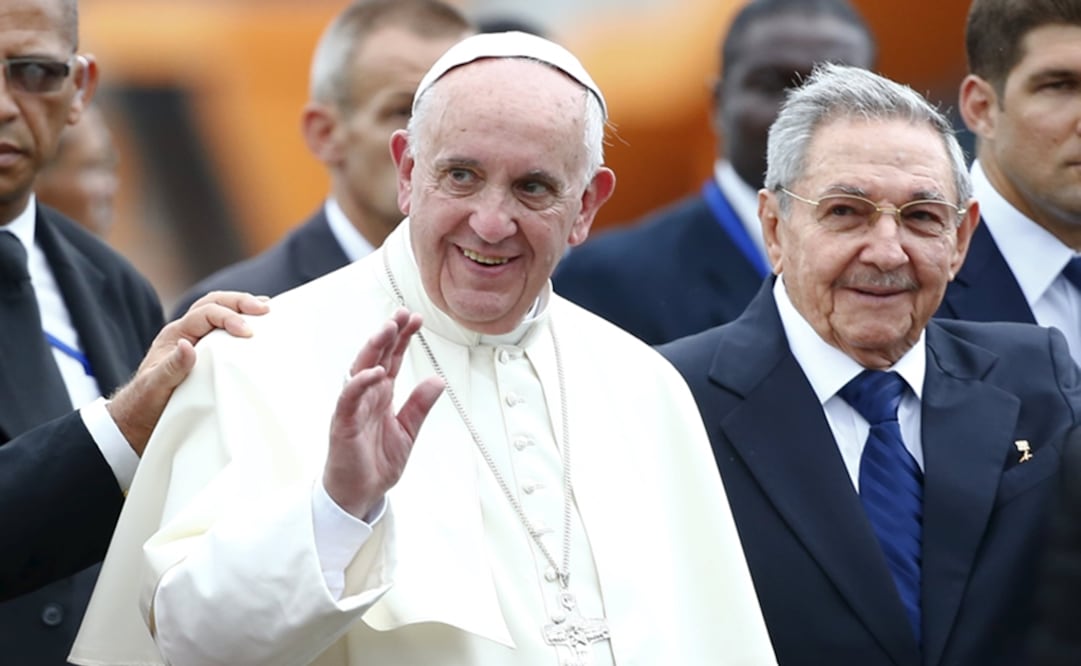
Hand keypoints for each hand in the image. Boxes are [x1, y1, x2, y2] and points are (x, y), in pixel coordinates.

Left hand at [107, 291, 270, 454]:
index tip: (248, 332)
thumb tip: (188, 345)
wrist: (140, 417)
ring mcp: (196, 338)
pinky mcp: (206, 349)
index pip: (205, 314)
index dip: (228, 317)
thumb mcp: (155, 387)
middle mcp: (186, 331)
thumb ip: (172, 367)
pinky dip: (243, 320)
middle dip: (240, 302)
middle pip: (214, 302)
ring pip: (220, 309)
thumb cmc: (145, 403)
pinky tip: (260, 325)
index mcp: (175, 335)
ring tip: (268, 310)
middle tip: (265, 309)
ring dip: (243, 307)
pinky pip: (225, 327)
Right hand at [324, 308, 443, 518]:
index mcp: (382, 395)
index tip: (415, 319)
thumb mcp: (408, 431)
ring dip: (373, 349)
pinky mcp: (343, 423)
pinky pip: (349, 398)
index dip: (403, 338)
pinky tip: (376, 372)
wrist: (360, 493)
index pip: (392, 359)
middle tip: (401, 314)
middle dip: (388, 334)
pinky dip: (361, 383)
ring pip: (360, 370)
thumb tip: (438, 379)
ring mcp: (353, 407)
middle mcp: (366, 395)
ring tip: (388, 330)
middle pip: (377, 357)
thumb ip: (420, 405)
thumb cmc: (377, 463)